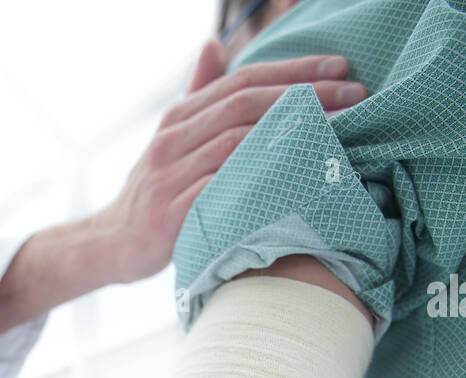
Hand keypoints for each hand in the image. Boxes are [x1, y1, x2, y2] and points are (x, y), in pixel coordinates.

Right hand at [95, 41, 367, 283]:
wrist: (110, 244)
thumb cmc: (152, 193)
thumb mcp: (171, 139)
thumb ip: (197, 94)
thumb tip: (214, 45)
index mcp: (180, 115)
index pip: (243, 80)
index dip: (294, 69)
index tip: (342, 67)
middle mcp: (174, 138)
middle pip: (246, 104)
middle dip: (306, 95)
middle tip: (356, 94)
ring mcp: (170, 175)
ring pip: (238, 142)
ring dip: (292, 133)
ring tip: (340, 131)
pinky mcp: (172, 213)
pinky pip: (222, 190)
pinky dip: (261, 180)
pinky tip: (299, 178)